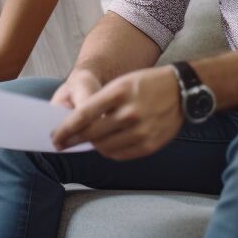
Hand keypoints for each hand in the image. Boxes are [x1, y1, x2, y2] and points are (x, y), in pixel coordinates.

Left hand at [51, 67, 182, 159]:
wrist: (183, 91)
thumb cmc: (147, 84)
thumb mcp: (123, 82)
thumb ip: (101, 102)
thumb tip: (78, 124)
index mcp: (120, 92)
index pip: (84, 115)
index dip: (65, 128)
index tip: (54, 136)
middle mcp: (130, 112)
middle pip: (92, 134)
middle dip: (72, 140)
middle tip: (60, 143)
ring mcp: (141, 131)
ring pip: (104, 147)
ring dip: (91, 145)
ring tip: (85, 142)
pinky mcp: (150, 145)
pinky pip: (120, 154)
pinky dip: (108, 152)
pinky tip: (104, 146)